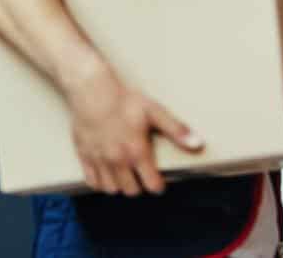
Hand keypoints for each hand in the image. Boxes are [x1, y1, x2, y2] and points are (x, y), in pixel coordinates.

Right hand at [64, 62, 202, 195]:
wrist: (93, 92)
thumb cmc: (125, 101)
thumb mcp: (156, 112)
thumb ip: (177, 130)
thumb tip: (197, 144)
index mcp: (137, 152)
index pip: (150, 184)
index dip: (158, 186)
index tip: (160, 184)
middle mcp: (118, 161)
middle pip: (131, 190)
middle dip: (139, 187)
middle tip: (143, 177)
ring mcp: (99, 160)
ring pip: (111, 189)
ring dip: (120, 186)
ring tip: (127, 176)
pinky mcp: (84, 157)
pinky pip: (92, 182)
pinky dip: (101, 183)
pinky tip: (108, 175)